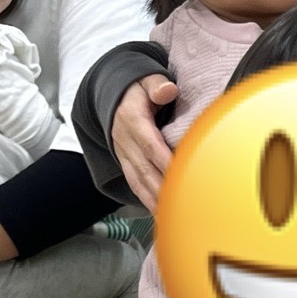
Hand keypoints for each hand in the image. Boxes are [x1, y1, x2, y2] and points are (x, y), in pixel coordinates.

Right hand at [112, 76, 178, 209]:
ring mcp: (124, 156)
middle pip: (146, 169)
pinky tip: (160, 215)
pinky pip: (136, 185)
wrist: (112, 97)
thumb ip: (157, 85)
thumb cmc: (137, 90)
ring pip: (140, 182)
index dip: (166, 161)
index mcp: (133, 121)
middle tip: (185, 204)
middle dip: (164, 189)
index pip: (151, 145)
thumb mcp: (145, 80)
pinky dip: (148, 202)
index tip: (184, 173)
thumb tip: (168, 90)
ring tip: (173, 217)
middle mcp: (126, 142)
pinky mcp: (126, 165)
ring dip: (155, 201)